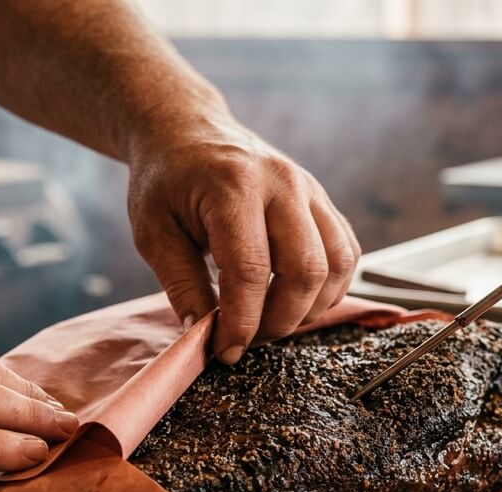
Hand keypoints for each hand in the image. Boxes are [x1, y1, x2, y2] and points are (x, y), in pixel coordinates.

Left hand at [127, 117, 359, 363]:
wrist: (188, 132)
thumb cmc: (166, 181)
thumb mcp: (153, 232)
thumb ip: (181, 284)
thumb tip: (203, 335)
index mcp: (233, 186)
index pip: (250, 271)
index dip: (242, 322)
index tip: (225, 350)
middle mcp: (282, 183)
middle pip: (306, 272)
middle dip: (279, 321)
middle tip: (247, 337)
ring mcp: (310, 189)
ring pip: (338, 266)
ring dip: (310, 310)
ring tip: (270, 320)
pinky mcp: (323, 201)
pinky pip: (347, 254)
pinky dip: (329, 289)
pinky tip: (294, 300)